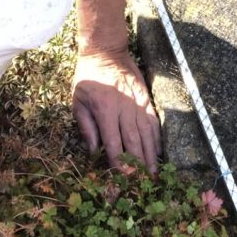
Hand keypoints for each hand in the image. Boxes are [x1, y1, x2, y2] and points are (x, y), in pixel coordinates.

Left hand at [72, 49, 161, 174]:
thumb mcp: (78, 100)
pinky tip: (158, 152)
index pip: (114, 143)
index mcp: (105, 109)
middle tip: (142, 185)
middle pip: (134, 142)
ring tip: (154, 174)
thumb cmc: (88, 77)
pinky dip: (157, 138)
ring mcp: (138, 102)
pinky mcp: (146, 98)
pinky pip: (153, 121)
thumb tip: (94, 151)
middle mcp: (124, 107)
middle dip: (138, 166)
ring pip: (147, 133)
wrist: (106, 51)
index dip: (118, 165)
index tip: (122, 182)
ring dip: (151, 155)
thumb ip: (86, 126)